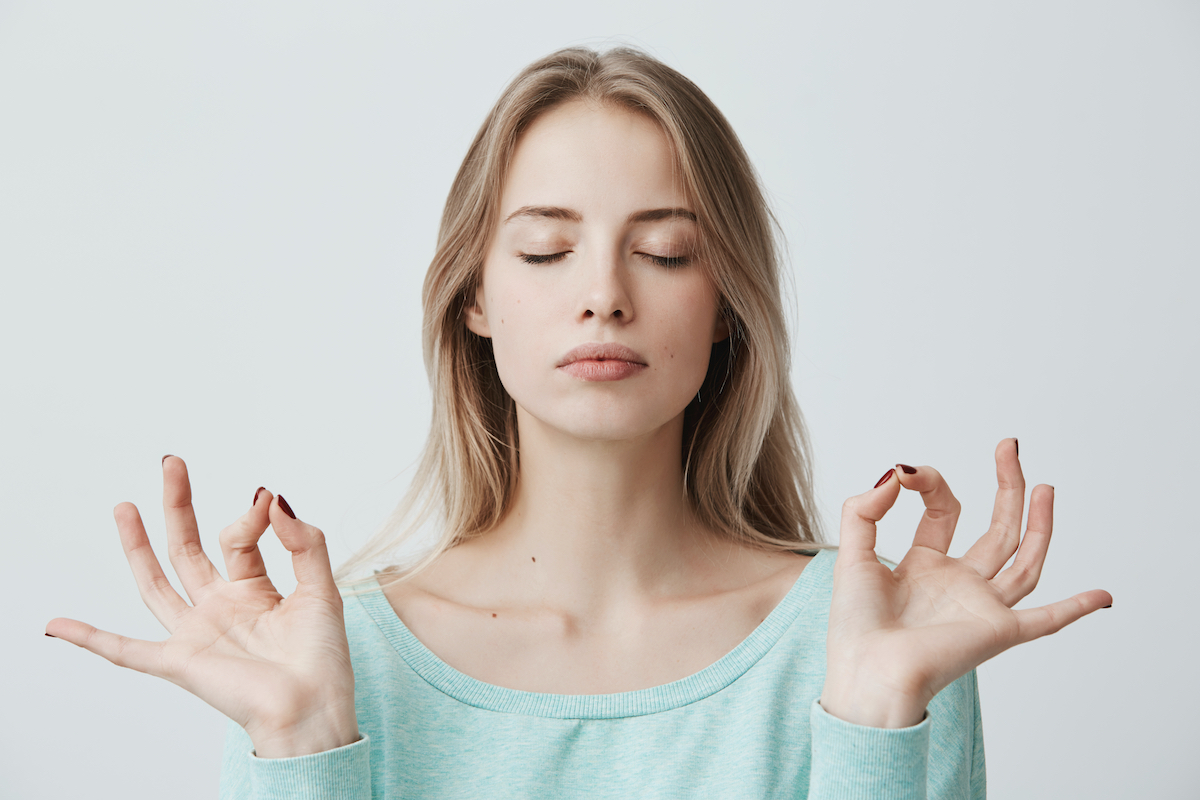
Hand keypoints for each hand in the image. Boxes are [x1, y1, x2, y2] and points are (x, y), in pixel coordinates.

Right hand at [46, 456, 358, 756]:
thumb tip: (275, 499)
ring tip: (125, 506)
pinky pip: (126, 652)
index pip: (240, 539)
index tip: (266, 500)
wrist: (313, 710)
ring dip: (139, 546)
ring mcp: (197, 633)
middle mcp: (221, 607)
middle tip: (172, 462)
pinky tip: (57, 624)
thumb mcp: (322, 588)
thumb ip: (304, 542)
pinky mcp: (181, 663)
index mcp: (254, 590)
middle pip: (189, 548)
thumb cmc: (322, 659)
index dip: (251, 516)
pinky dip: (90, 639)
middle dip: (179, 505)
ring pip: (157, 583)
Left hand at [820, 439, 1110, 727]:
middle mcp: (958, 584)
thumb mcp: (851, 554)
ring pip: (1024, 561)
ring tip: (1045, 486)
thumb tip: (896, 472)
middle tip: (1010, 447)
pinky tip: (1103, 596)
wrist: (869, 672)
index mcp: (924, 567)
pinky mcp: (999, 631)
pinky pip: (1046, 620)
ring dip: (1039, 525)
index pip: (944, 513)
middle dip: (1006, 488)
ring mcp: (981, 606)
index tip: (909, 472)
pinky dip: (1077, 609)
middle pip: (996, 530)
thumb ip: (865, 509)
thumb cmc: (855, 627)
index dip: (931, 485)